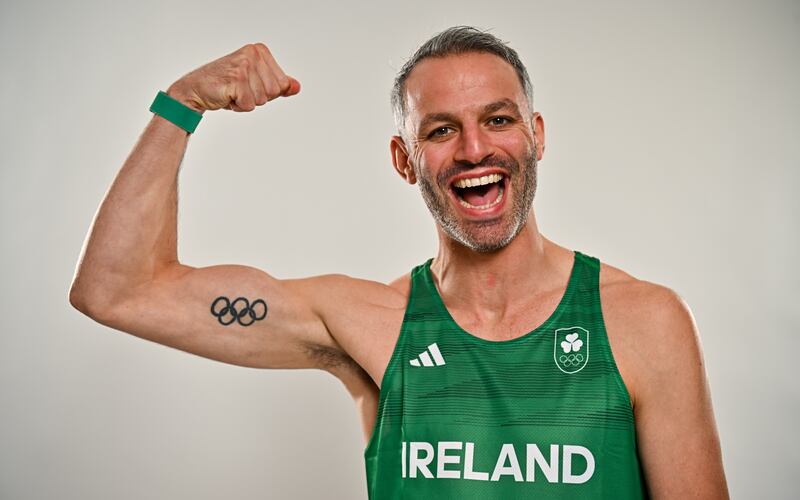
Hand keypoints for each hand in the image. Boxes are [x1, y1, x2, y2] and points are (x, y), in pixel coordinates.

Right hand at [166, 43, 300, 112]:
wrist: (196, 89)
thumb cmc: (227, 85)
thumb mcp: (256, 82)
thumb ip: (279, 84)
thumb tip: (297, 87)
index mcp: (260, 51)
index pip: (282, 84)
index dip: (266, 92)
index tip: (249, 85)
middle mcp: (253, 54)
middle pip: (274, 92)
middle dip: (258, 98)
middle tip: (239, 90)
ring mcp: (244, 66)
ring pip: (262, 100)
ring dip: (247, 103)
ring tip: (233, 92)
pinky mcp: (236, 79)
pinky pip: (249, 105)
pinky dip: (238, 107)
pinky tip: (227, 96)